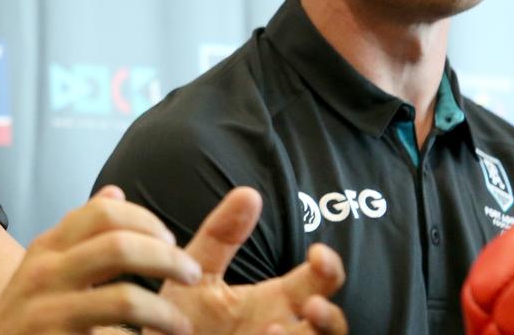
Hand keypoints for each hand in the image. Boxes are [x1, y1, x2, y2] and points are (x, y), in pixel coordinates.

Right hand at [0, 186, 203, 334]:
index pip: (103, 212)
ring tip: (182, 326)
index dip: (146, 220)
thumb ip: (80, 233)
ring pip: (123, 299)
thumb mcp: (46, 265)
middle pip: (118, 245)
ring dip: (164, 312)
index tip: (170, 239)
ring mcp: (49, 312)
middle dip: (167, 259)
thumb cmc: (26, 314)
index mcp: (49, 247)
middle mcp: (45, 273)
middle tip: (191, 274)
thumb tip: (115, 192)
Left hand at [146, 187, 347, 334]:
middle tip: (313, 305)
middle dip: (330, 318)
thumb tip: (249, 192)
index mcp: (278, 301)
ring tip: (278, 328)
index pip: (319, 282)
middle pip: (331, 327)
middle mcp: (287, 331)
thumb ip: (221, 235)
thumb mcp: (199, 272)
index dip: (328, 267)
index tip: (317, 251)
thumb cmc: (182, 319)